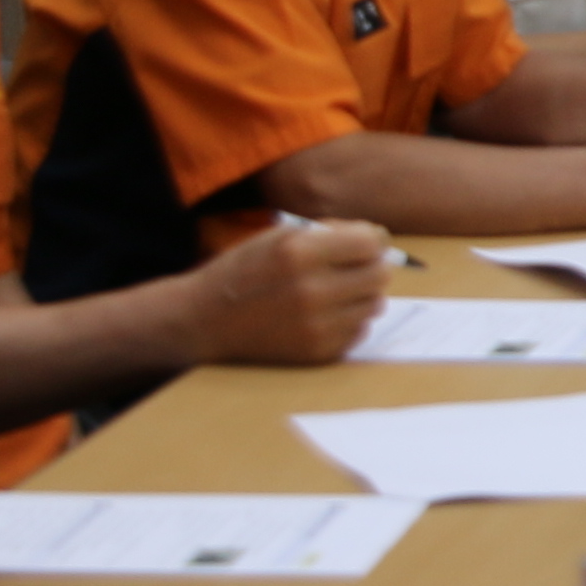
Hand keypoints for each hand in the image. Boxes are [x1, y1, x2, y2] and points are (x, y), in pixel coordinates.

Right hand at [184, 216, 393, 365]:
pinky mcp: (317, 352)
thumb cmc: (245, 270)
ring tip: (336, 290)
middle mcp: (310, 290)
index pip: (370, 243)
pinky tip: (323, 314)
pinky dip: (349, 320)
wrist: (206, 319)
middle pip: (379, 275)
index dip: (370, 240)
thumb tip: (379, 238)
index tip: (361, 243)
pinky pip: (359, 331)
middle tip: (354, 267)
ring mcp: (315, 326)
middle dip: (371, 266)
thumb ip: (331, 233)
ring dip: (362, 295)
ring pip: (374, 304)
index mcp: (299, 253)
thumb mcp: (280, 236)